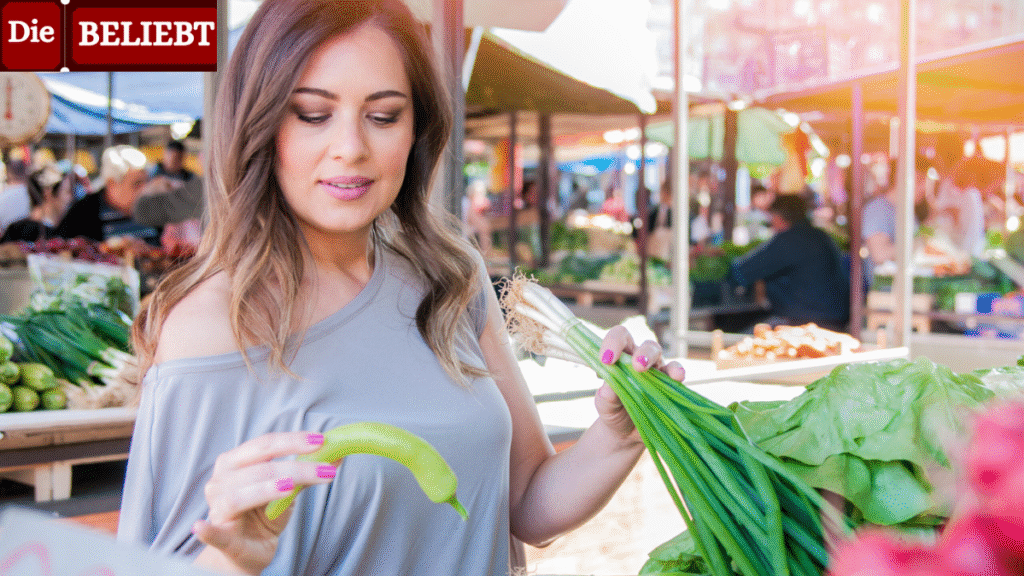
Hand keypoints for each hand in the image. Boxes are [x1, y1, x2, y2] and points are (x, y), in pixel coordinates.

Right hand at [192, 432, 336, 574]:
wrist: (248, 550)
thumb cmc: (263, 514)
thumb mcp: (288, 490)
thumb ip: (306, 472)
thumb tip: (337, 454)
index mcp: (235, 462)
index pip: (264, 445)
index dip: (292, 441)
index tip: (321, 440)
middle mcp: (221, 481)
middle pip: (258, 468)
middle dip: (294, 466)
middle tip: (324, 468)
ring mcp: (218, 509)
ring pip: (239, 495)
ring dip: (267, 489)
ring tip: (292, 486)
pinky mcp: (220, 537)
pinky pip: (211, 533)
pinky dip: (206, 531)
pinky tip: (201, 528)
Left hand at [594, 326, 684, 441]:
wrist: (626, 433)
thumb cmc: (613, 411)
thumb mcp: (605, 406)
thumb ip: (606, 397)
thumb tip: (609, 387)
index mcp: (621, 357)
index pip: (619, 337)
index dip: (613, 342)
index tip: (606, 359)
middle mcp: (639, 359)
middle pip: (643, 345)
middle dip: (640, 352)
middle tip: (636, 366)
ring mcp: (656, 370)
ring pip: (658, 354)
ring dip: (652, 358)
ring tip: (645, 368)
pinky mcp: (669, 385)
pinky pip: (675, 373)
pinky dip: (677, 372)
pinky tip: (677, 376)